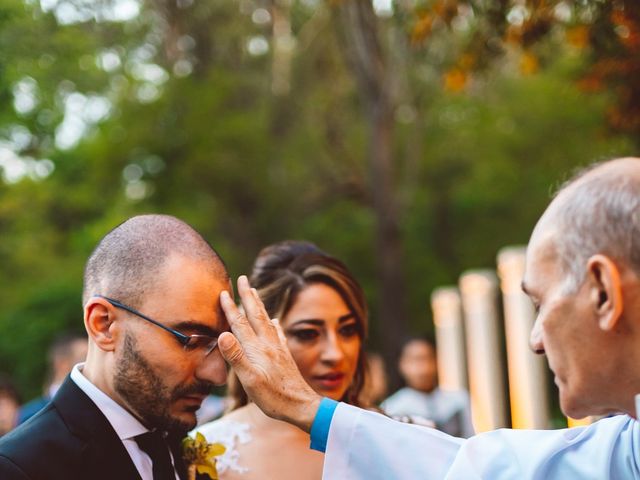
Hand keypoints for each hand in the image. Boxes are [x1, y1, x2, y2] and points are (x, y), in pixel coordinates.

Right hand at [218, 275, 320, 431]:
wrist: (301, 405)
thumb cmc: (273, 397)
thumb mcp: (250, 380)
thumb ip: (236, 357)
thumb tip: (223, 334)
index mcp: (257, 349)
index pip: (240, 324)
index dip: (230, 308)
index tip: (223, 292)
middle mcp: (268, 344)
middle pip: (255, 315)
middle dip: (247, 296)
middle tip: (243, 279)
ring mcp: (277, 348)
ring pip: (266, 320)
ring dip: (258, 305)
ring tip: (255, 292)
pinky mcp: (284, 355)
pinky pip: (277, 333)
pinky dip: (273, 324)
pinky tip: (275, 321)